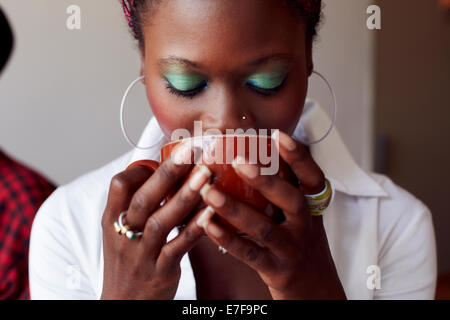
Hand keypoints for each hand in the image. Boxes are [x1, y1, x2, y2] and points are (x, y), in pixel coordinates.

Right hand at [101, 146, 211, 298]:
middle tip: (191, 150)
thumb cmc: (129, 262)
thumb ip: (139, 205)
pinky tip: (212, 212)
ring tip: (206, 174)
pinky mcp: (160, 272)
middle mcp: (123, 235)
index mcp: (113, 220)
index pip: (119, 186)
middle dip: (167, 173)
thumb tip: (166, 172)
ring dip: (184, 196)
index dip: (143, 169)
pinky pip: (178, 247)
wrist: (123, 305)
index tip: (165, 156)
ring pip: (160, 222)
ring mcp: (141, 255)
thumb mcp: (122, 232)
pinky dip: (195, 228)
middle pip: (143, 199)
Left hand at [198, 131, 346, 299]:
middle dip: (266, 180)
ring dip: (234, 209)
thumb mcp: (299, 213)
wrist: (314, 286)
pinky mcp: (276, 269)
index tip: (278, 134)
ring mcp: (291, 248)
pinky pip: (249, 253)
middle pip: (291, 200)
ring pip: (264, 228)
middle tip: (239, 161)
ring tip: (209, 192)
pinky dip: (227, 238)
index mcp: (311, 205)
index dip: (298, 156)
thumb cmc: (298, 240)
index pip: (312, 177)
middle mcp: (305, 225)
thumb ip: (282, 188)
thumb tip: (251, 153)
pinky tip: (207, 224)